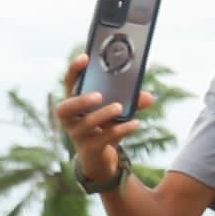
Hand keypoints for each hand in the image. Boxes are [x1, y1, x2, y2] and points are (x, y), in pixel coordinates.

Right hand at [53, 54, 152, 185]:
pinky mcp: (90, 149)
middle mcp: (71, 119)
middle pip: (65, 108)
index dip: (74, 70)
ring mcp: (78, 136)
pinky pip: (103, 139)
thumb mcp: (116, 111)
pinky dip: (120, 130)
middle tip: (98, 95)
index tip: (86, 57)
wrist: (100, 158)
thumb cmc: (104, 126)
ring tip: (119, 107)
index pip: (69, 84)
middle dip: (80, 100)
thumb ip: (131, 102)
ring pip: (85, 124)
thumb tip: (149, 97)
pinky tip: (135, 123)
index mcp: (75, 103)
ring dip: (103, 114)